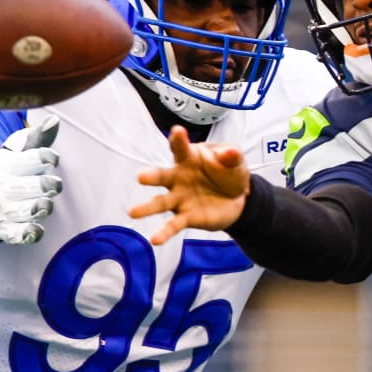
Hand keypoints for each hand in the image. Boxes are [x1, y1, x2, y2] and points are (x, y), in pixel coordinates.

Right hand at [0, 115, 62, 243]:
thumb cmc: (10, 172)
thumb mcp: (19, 153)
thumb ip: (38, 138)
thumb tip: (54, 119)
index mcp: (7, 166)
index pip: (23, 160)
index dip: (40, 158)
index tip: (53, 158)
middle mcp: (4, 188)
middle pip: (22, 187)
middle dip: (40, 186)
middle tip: (55, 185)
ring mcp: (5, 211)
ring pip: (20, 211)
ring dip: (34, 208)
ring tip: (45, 205)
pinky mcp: (9, 230)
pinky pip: (16, 235)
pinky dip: (26, 235)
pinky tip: (37, 231)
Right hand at [130, 125, 250, 244]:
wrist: (238, 198)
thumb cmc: (229, 172)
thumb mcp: (235, 161)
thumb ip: (232, 156)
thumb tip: (231, 152)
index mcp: (189, 158)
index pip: (180, 147)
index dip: (178, 139)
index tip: (178, 132)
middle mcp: (178, 178)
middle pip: (162, 176)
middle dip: (151, 176)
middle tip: (141, 177)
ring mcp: (180, 198)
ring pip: (160, 203)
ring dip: (147, 208)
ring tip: (133, 212)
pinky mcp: (186, 217)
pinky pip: (173, 225)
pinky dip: (164, 233)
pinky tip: (154, 240)